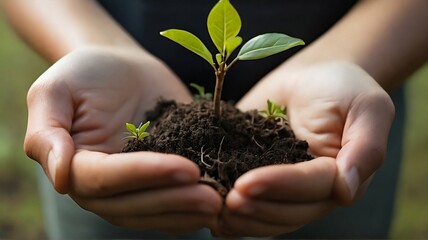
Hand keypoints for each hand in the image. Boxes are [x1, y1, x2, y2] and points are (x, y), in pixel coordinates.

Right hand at [24, 47, 221, 232]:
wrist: (122, 67)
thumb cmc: (86, 73)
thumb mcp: (55, 91)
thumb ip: (47, 134)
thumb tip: (60, 179)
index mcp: (77, 167)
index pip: (106, 180)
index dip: (145, 175)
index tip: (186, 168)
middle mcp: (104, 186)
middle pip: (133, 205)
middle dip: (174, 201)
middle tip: (212, 198)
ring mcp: (134, 186)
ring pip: (156, 212)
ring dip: (188, 212)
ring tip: (220, 204)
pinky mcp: (159, 180)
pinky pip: (172, 203)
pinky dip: (193, 209)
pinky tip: (221, 206)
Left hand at [214, 61, 394, 236]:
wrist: (310, 79)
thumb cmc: (342, 87)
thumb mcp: (366, 106)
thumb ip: (366, 147)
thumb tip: (347, 193)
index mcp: (342, 176)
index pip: (312, 188)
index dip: (280, 187)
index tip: (246, 184)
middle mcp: (315, 191)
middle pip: (289, 211)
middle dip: (257, 208)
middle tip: (226, 202)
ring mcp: (287, 188)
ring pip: (270, 216)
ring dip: (244, 219)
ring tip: (215, 212)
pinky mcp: (264, 179)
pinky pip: (254, 204)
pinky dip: (235, 216)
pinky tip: (212, 218)